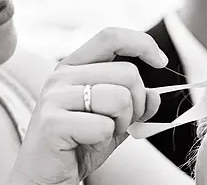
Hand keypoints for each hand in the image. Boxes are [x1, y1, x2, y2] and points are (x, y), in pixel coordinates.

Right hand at [8, 28, 167, 184]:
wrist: (45, 179)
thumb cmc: (80, 145)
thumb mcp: (115, 119)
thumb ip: (136, 102)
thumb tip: (155, 95)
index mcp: (75, 66)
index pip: (111, 36)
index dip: (142, 44)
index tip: (161, 61)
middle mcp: (62, 75)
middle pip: (128, 73)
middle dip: (137, 103)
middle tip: (120, 123)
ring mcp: (54, 97)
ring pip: (120, 98)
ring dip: (122, 123)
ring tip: (102, 134)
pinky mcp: (52, 123)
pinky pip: (104, 126)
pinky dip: (105, 140)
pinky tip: (86, 144)